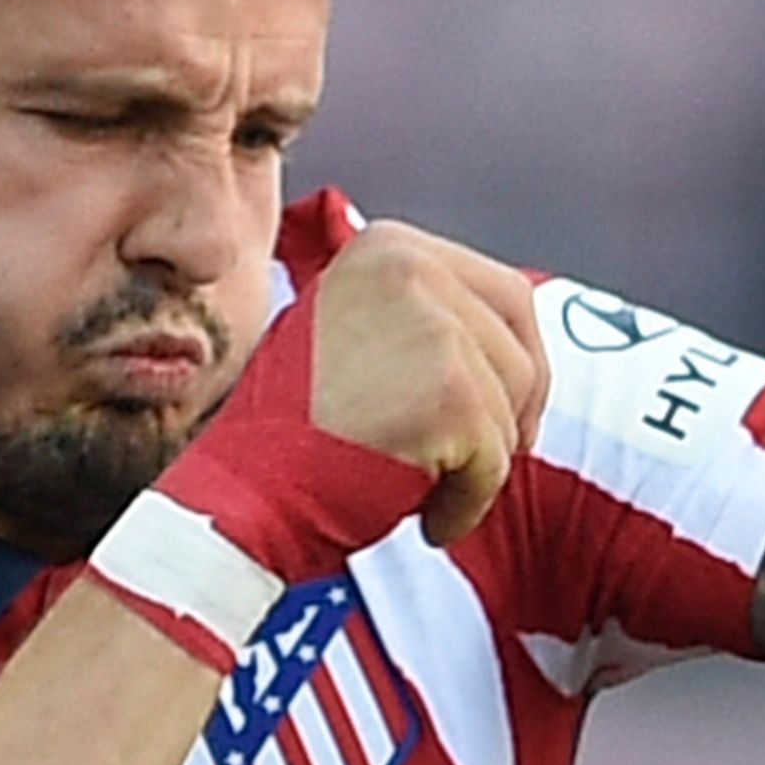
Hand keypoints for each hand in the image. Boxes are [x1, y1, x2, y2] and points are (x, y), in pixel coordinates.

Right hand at [307, 223, 549, 543]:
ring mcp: (433, 328)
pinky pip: (495, 461)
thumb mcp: (352, 334)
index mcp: (388, 246)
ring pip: (512, 405)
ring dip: (480, 464)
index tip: (506, 411)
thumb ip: (421, 323)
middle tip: (483, 460)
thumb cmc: (293, 433)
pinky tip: (426, 517)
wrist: (246, 492)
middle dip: (514, 411)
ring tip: (420, 487)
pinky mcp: (450, 393)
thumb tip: (501, 347)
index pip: (507, 293)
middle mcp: (411, 269)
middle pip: (519, 344)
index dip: (519, 361)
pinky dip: (469, 503)